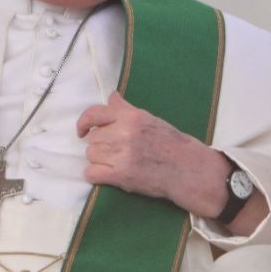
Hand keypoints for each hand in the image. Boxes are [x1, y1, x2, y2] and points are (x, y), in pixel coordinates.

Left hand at [77, 91, 228, 217]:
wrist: (188, 169)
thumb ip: (126, 109)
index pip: (94, 114)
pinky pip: (91, 173)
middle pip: (92, 138)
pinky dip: (96, 175)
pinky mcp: (121, 175)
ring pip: (91, 155)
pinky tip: (107, 175)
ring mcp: (122, 154)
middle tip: (115, 151)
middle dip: (100, 145)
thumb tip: (111, 96)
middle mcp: (124, 132)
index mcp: (131, 117)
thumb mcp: (149, 119)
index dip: (83, 123)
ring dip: (99, 160)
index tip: (82, 131)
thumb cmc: (171, 143)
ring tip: (116, 163)